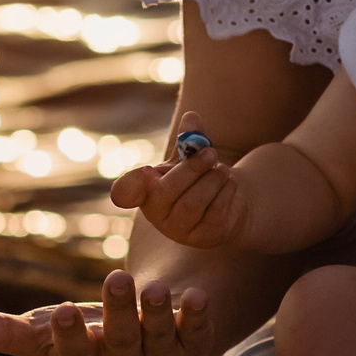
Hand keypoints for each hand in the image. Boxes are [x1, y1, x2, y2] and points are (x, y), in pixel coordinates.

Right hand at [0, 268, 218, 355]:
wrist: (148, 338)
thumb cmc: (87, 333)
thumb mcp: (44, 332)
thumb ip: (1, 334)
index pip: (74, 353)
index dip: (69, 335)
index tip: (62, 310)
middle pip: (121, 340)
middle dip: (118, 312)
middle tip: (115, 277)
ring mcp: (162, 355)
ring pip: (160, 337)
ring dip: (158, 312)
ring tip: (156, 285)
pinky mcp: (195, 343)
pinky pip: (200, 334)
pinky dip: (199, 317)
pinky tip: (198, 296)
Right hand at [108, 108, 246, 249]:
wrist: (227, 203)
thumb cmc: (199, 177)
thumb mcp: (191, 156)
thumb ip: (189, 139)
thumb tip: (192, 117)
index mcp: (146, 191)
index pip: (125, 192)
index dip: (129, 185)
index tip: (145, 171)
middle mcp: (157, 215)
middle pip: (167, 192)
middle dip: (191, 169)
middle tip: (211, 153)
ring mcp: (180, 230)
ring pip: (193, 203)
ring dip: (212, 180)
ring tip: (223, 168)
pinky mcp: (205, 238)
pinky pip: (214, 213)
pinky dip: (225, 191)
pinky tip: (230, 182)